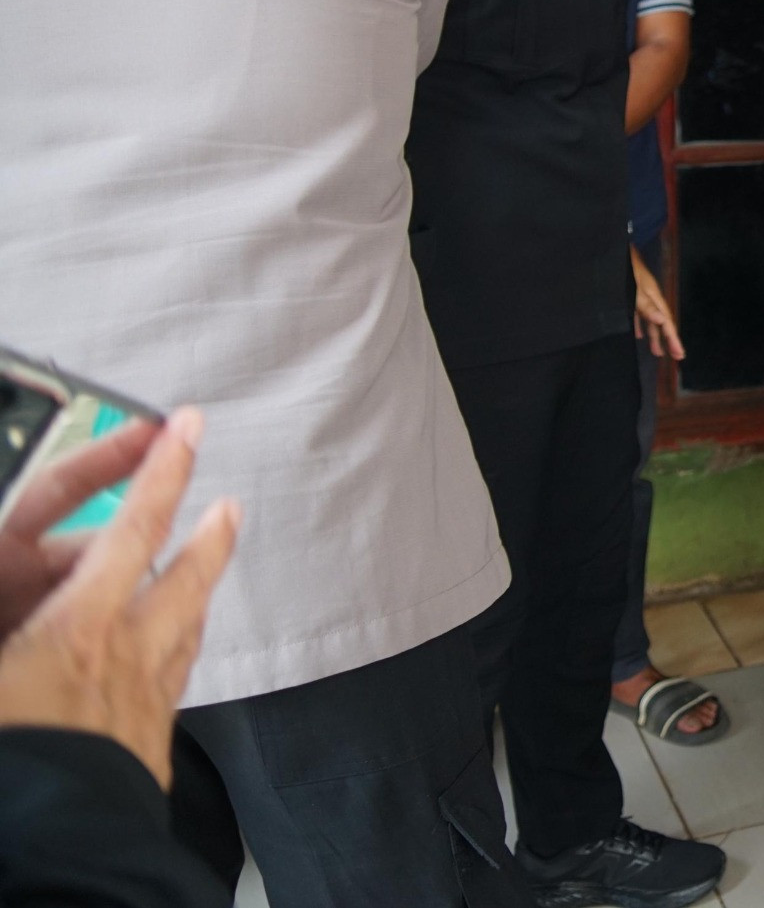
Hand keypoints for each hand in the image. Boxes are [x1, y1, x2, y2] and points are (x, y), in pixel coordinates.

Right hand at [0, 407, 239, 787]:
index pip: (130, 529)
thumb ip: (4, 613)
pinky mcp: (148, 748)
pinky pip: (170, 686)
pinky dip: (175, 660)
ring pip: (185, 632)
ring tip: (208, 573)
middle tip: (229, 505)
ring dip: (199, 595)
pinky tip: (173, 663)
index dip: (159, 472)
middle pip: (181, 578)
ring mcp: (145, 702)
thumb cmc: (11, 760)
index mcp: (79, 628)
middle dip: (205, 535)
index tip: (185, 428)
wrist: (51, 848)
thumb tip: (8, 609)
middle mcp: (128, 655)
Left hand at [633, 247, 682, 360]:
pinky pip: (639, 316)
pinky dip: (640, 326)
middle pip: (662, 323)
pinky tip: (638, 335)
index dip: (673, 339)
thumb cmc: (627, 270)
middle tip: (676, 357)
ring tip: (657, 353)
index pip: (667, 323)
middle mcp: (651, 299)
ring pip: (651, 321)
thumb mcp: (635, 288)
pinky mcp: (632, 297)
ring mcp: (642, 298)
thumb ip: (647, 306)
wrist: (617, 252)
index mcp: (654, 298)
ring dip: (654, 337)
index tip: (680, 354)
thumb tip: (662, 321)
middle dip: (669, 341)